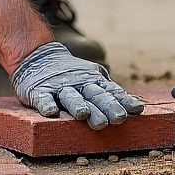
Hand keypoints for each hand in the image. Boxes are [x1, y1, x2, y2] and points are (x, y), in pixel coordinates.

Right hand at [11, 42, 144, 128]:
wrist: (38, 56)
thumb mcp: (91, 78)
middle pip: (94, 96)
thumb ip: (109, 91)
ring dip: (78, 105)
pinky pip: (43, 98)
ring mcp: (58, 87)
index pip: (111, 91)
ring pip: (70, 97)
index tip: (136, 110)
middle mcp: (78, 84)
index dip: (123, 100)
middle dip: (106, 106)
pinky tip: (51, 112)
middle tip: (118, 118)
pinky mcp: (39, 91)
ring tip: (84, 114)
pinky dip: (46, 104)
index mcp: (93, 82)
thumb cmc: (71, 74)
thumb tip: (136, 107)